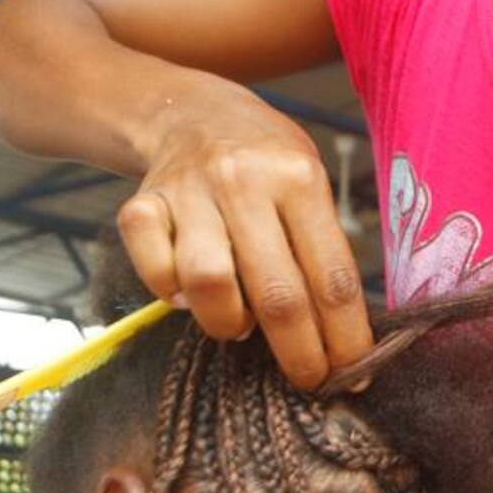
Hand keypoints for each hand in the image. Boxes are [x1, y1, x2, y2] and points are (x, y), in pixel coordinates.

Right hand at [117, 87, 372, 386]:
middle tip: (309, 379)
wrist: (190, 113)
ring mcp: (188, 192)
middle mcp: (243, 181)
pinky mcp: (140, 206)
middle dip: (299, 353)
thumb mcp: (310, 183)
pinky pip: (156, 274)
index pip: (332, 277)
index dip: (345, 337)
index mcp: (299, 177)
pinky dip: (173, 297)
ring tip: (241, 323)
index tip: (353, 376)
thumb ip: (322, 247)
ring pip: (210, 286)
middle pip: (277, 293)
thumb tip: (344, 338)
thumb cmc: (266, 163)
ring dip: (230, 322)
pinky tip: (189, 292)